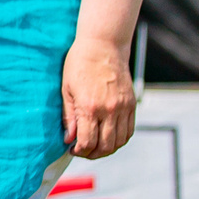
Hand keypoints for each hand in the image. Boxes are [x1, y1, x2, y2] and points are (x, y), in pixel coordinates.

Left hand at [62, 37, 135, 158]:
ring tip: (95, 146)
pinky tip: (109, 137)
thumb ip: (69, 116)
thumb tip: (68, 139)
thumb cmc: (80, 64)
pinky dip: (120, 139)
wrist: (103, 45)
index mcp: (90, 107)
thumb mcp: (66, 89)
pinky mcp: (131, 104)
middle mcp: (109, 110)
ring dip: (106, 149)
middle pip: (104, 146)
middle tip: (83, 150)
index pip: (87, 142)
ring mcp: (123, 107)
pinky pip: (129, 130)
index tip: (72, 149)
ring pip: (119, 142)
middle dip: (92, 154)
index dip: (79, 151)